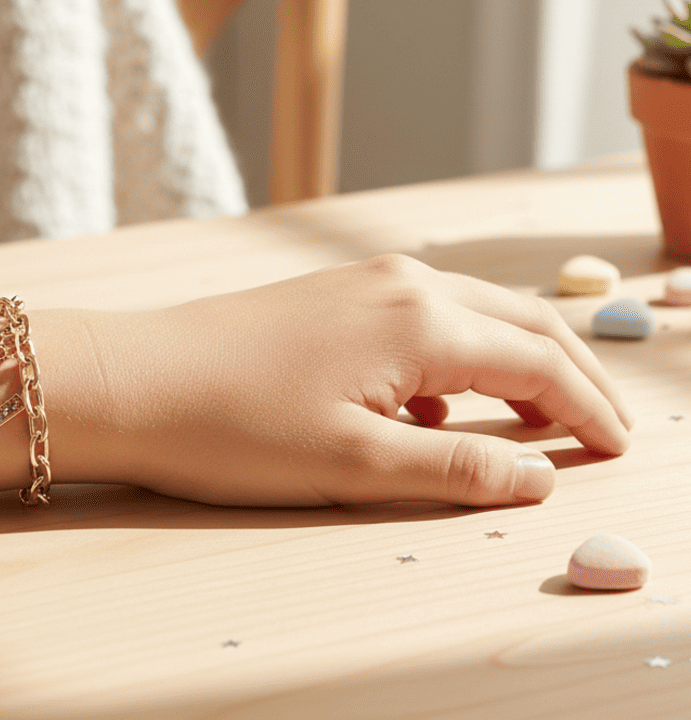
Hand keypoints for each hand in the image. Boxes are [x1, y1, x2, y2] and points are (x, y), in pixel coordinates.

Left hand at [95, 254, 633, 507]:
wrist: (135, 378)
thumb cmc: (234, 425)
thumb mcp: (356, 464)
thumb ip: (457, 467)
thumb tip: (536, 476)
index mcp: (422, 321)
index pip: (538, 363)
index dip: (587, 409)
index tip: (620, 448)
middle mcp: (403, 283)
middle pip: (519, 322)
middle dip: (568, 374)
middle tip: (601, 428)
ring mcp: (364, 279)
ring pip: (473, 312)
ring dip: (514, 358)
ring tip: (534, 414)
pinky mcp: (333, 291)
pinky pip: (423, 314)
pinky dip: (457, 352)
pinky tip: (434, 401)